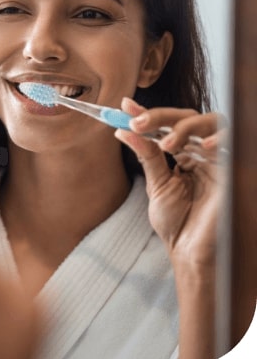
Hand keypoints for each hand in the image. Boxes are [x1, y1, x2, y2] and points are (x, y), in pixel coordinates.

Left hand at [114, 97, 228, 269]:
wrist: (191, 252)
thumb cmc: (176, 222)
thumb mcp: (157, 184)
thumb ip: (146, 155)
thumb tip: (124, 130)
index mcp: (184, 154)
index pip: (168, 125)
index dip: (148, 113)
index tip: (125, 106)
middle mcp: (202, 152)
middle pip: (188, 117)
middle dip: (161, 116)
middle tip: (138, 123)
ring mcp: (219, 159)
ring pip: (211, 122)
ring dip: (185, 127)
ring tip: (165, 143)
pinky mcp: (234, 169)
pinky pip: (232, 144)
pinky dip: (219, 139)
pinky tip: (202, 146)